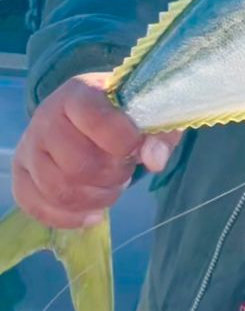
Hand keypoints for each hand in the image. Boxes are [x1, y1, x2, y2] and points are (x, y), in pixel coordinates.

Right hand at [12, 73, 181, 228]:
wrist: (88, 112)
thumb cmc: (121, 113)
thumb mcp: (147, 112)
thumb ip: (158, 133)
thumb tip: (155, 160)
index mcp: (79, 93)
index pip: (96, 119)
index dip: (124, 141)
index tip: (136, 146)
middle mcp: (46, 117)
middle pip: (78, 165)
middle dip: (112, 176)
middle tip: (125, 169)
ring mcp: (29, 147)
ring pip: (59, 191)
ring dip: (96, 198)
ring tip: (113, 187)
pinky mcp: (21, 175)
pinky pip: (38, 208)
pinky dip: (71, 217)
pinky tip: (94, 212)